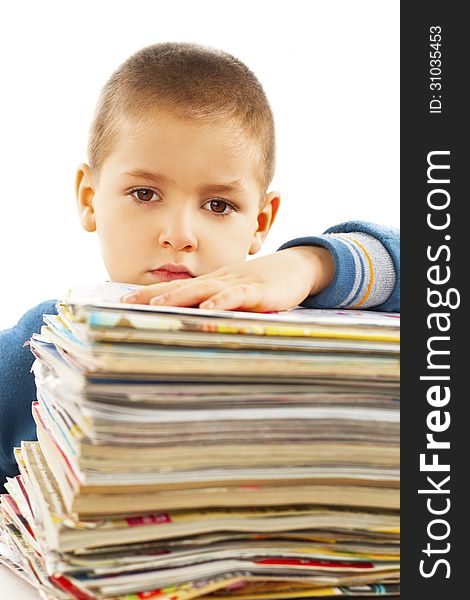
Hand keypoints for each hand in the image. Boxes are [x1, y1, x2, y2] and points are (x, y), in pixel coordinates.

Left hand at [121, 246, 333, 311]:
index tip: (121, 302)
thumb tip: (187, 323)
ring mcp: (236, 285)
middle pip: (181, 288)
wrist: (294, 269)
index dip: (148, 294)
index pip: (174, 287)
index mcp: (209, 284)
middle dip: (153, 296)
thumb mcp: (231, 294)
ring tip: (157, 307)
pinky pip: (237, 296)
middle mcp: (217, 281)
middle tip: (126, 305)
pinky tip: (209, 310)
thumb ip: (211, 305)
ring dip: (179, 298)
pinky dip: (222, 302)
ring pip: (204, 290)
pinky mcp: (257, 292)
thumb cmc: (259, 284)